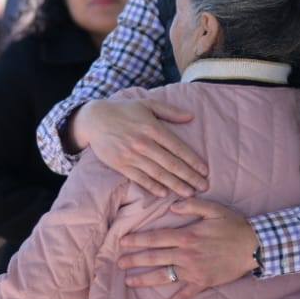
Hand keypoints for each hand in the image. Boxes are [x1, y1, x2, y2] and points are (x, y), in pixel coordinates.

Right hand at [72, 98, 206, 196]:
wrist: (94, 119)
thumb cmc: (124, 110)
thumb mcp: (147, 104)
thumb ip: (170, 111)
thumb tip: (191, 117)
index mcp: (153, 128)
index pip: (178, 147)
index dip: (193, 161)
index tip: (205, 171)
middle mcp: (144, 143)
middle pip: (171, 163)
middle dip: (189, 176)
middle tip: (203, 187)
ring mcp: (131, 155)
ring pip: (158, 174)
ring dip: (175, 185)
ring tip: (189, 193)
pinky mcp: (121, 165)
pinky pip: (140, 179)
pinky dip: (152, 187)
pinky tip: (164, 194)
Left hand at [118, 199, 258, 298]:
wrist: (254, 246)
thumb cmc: (234, 226)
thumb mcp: (214, 208)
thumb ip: (191, 205)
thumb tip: (171, 207)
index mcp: (187, 235)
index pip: (156, 237)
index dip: (138, 240)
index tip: (123, 242)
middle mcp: (186, 254)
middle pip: (154, 257)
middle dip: (134, 259)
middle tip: (118, 263)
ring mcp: (193, 270)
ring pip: (163, 275)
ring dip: (144, 278)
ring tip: (129, 281)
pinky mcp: (202, 283)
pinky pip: (183, 296)